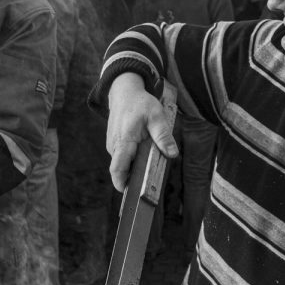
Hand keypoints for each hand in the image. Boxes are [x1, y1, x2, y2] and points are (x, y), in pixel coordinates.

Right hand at [105, 74, 178, 192]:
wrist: (124, 92)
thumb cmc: (140, 103)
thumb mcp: (156, 116)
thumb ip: (163, 136)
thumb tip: (172, 154)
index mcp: (124, 141)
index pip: (117, 168)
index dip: (121, 182)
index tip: (130, 193)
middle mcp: (115, 146)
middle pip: (121, 170)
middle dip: (133, 178)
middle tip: (149, 181)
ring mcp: (112, 145)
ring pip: (123, 164)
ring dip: (134, 167)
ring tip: (148, 163)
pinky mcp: (114, 144)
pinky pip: (123, 157)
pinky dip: (132, 159)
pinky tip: (142, 153)